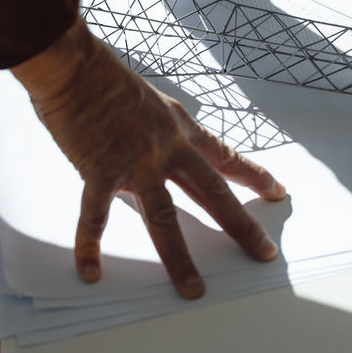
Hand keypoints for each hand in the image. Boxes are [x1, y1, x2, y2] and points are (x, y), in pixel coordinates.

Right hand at [12, 18, 285, 297]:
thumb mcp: (149, 99)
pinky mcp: (101, 169)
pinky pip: (96, 216)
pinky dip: (90, 246)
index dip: (253, 175)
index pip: (225, 156)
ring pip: (164, 217)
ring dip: (179, 257)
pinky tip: (91, 271)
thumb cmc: (105, 77)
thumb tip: (160, 148)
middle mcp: (167, 147)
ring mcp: (136, 161)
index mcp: (180, 127)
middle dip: (240, 225)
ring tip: (193, 288)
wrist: (75, 64)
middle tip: (263, 251)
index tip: (277, 191)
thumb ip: (159, 128)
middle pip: (212, 192)